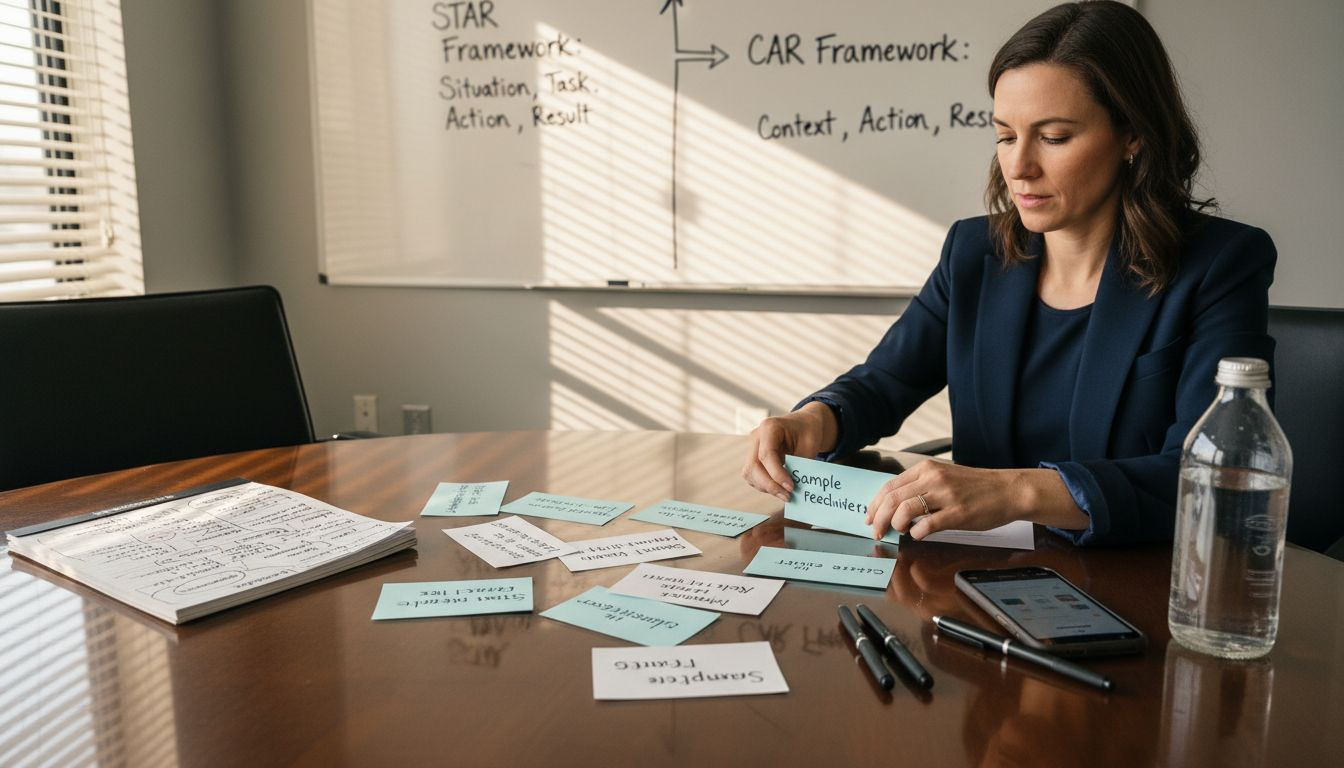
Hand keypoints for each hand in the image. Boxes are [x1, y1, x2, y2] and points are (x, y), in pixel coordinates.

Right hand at [741, 402, 837, 501]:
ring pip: (750, 473)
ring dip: (766, 487)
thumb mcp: (811, 444)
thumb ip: (801, 464)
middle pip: (753, 466)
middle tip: (788, 496)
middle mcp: (757, 437)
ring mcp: (753, 447)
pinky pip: (753, 476)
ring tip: (785, 494)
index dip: (777, 474)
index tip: (791, 487)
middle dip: (769, 485)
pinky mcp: (753, 458)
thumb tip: (795, 487)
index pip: (766, 455)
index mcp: (769, 427)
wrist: (804, 424)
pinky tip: (779, 488)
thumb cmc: (808, 431)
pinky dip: (765, 485)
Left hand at [864, 461, 1086, 539]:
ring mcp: (946, 495)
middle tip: (875, 531)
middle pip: (892, 499)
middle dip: (878, 518)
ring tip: (898, 531)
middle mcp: (933, 479)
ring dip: (895, 525)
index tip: (869, 517)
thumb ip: (920, 487)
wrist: (1008, 490)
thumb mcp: (943, 477)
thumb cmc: (976, 487)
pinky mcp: (958, 513)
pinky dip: (917, 532)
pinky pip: (927, 524)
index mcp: (926, 469)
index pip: (889, 486)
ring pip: (905, 510)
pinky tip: (918, 534)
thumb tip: (895, 506)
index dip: (874, 504)